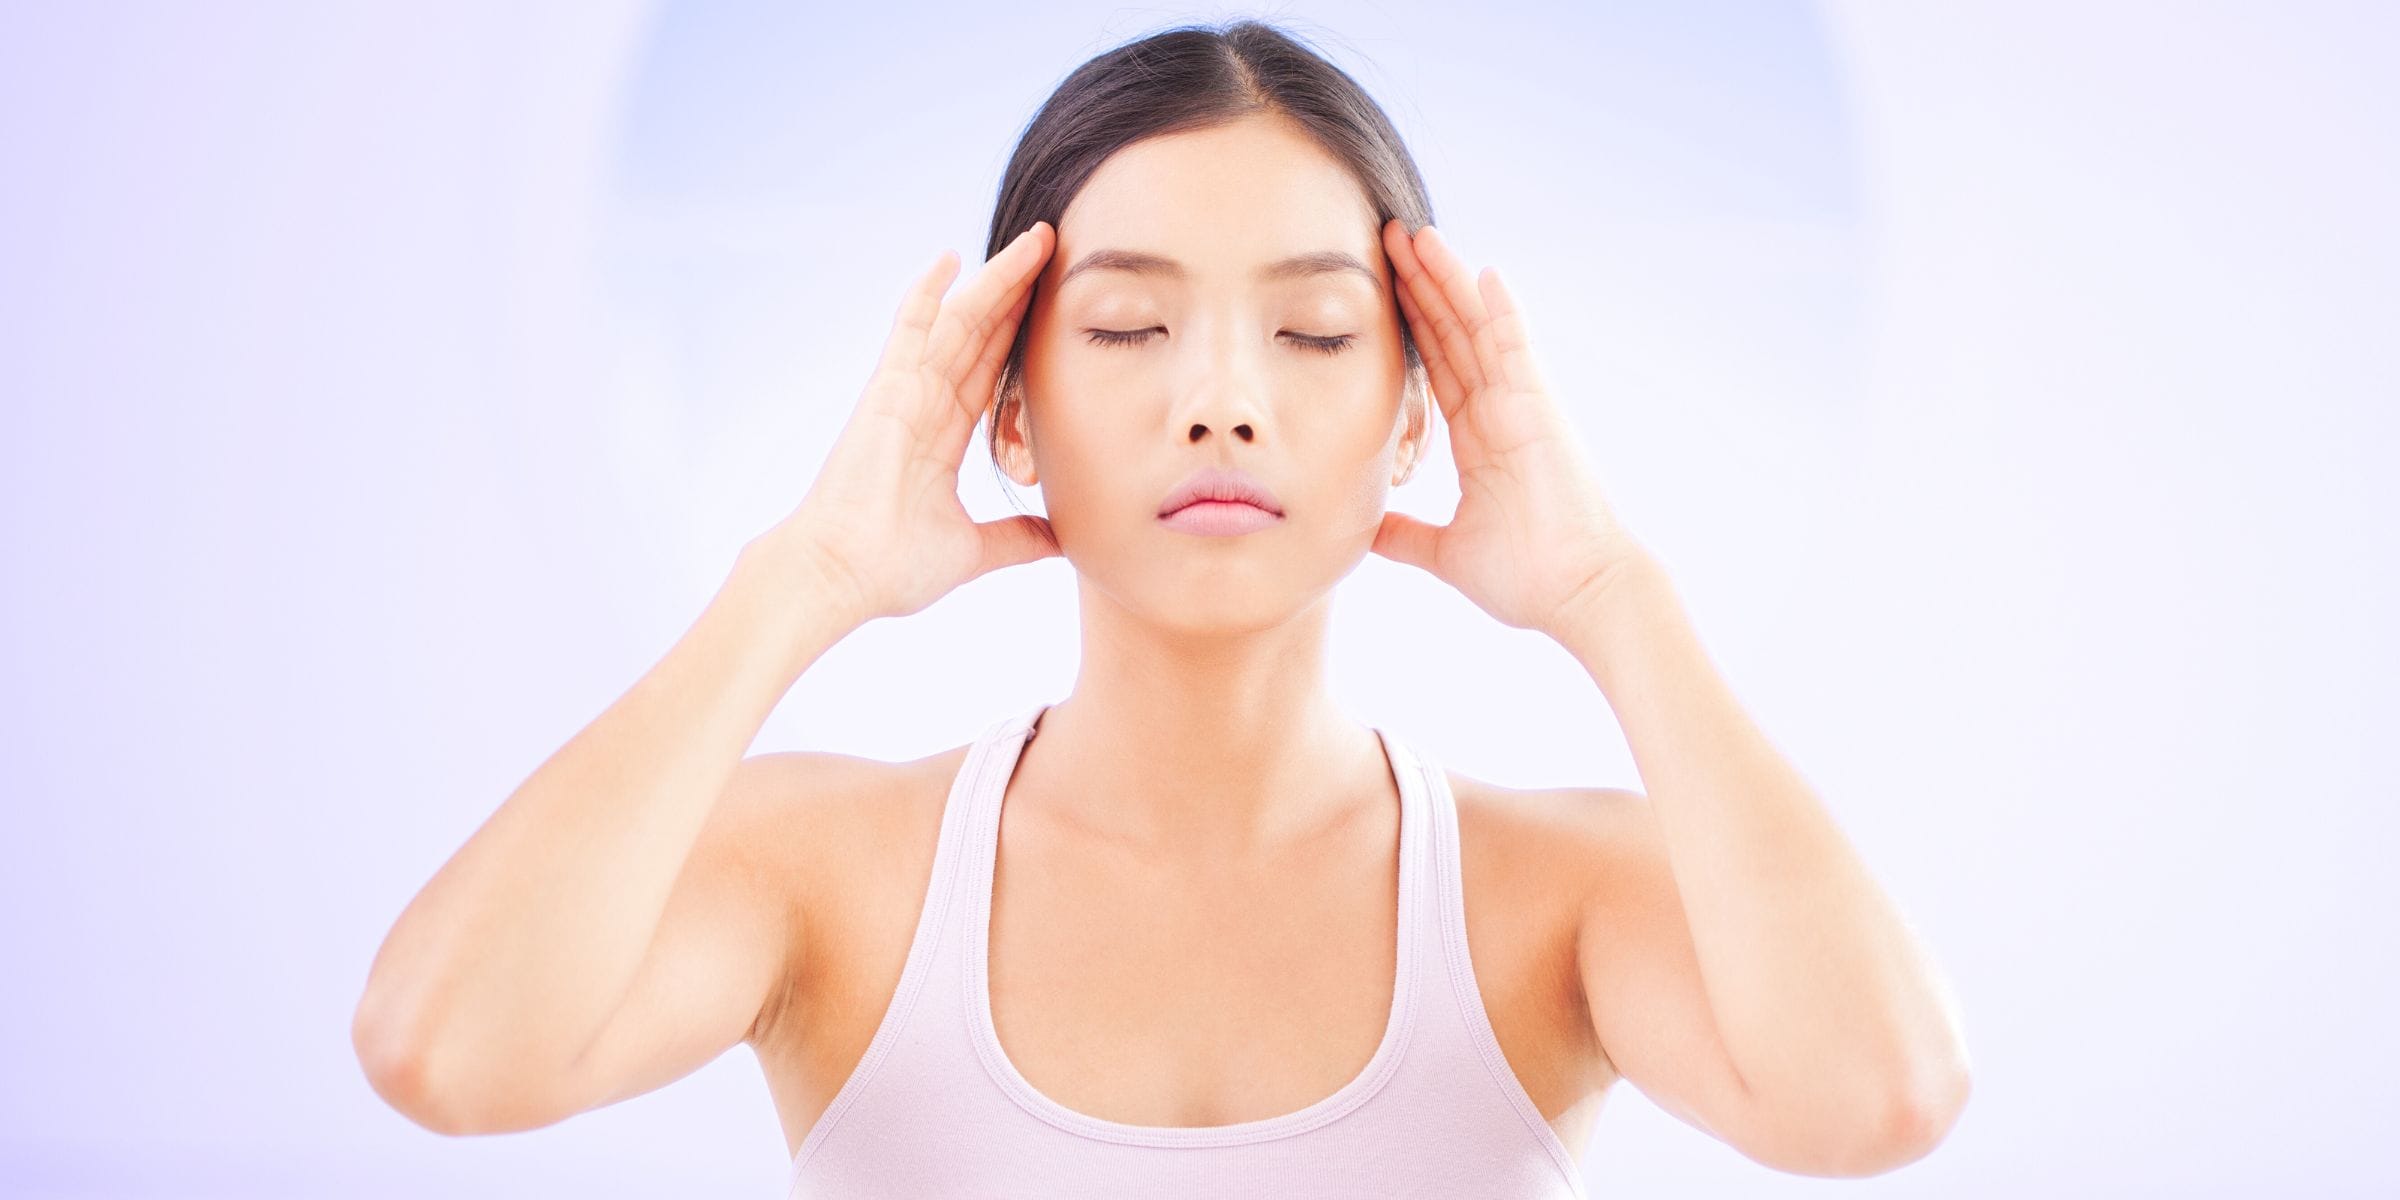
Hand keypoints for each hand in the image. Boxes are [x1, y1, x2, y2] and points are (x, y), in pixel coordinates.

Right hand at [755, 222, 1062, 622]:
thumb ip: (1017, 539)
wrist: (842, 577)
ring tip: (1034, 241)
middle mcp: (924, 406)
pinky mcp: (885, 393)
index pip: (990, 372)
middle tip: (1052, 249)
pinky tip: (948, 259)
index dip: (1018, 335)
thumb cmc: (890, 568)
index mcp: (941, 438)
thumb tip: (1063, 540)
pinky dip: (927, 295)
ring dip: (996, 281)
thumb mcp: (973, 551)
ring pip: (959, 323)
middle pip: (981, 335)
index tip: (1050, 301)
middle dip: (1016, 293)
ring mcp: (904, 395)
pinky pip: (909, 332)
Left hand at [1372, 218, 1649, 637]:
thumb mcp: (1445, 553)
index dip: (1410, 324)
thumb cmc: (1528, 576)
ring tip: (1417, 234)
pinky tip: (1484, 273)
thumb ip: (1405, 534)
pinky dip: (1503, 311)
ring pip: (1479, 329)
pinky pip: (1519, 351)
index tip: (1380, 286)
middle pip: (1452, 333)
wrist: (1579, 595)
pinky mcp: (1543, 412)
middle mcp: (1500, 411)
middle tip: (1387, 236)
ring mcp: (1522, 406)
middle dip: (1421, 285)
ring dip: (1450, 281)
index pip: (1436, 366)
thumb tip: (1364, 530)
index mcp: (1478, 438)